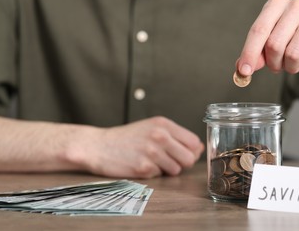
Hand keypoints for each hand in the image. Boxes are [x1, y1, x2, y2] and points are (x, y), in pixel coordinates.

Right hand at [70, 116, 203, 177]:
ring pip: (176, 170)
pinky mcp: (143, 168)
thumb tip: (199, 148)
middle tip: (167, 160)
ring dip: (166, 169)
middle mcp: (160, 136)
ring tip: (151, 161)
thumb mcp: (152, 128)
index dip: (190, 151)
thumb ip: (176, 136)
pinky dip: (153, 173)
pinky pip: (160, 175)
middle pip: (189, 158)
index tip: (181, 153)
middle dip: (181, 162)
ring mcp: (152, 152)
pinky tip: (141, 165)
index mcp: (164, 124)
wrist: (99, 146)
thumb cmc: (128, 137)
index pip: (194, 142)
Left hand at [236, 0, 298, 74]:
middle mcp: (297, 3)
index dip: (249, 53)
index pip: (258, 30)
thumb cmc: (292, 42)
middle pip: (274, 44)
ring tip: (294, 63)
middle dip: (273, 63)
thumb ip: (255, 55)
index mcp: (277, 3)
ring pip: (293, 53)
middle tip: (277, 67)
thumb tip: (243, 68)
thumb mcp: (269, 46)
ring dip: (290, 66)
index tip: (244, 71)